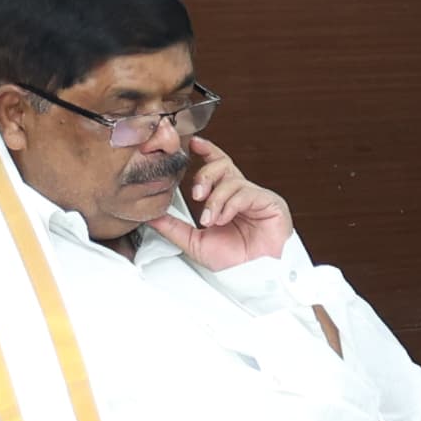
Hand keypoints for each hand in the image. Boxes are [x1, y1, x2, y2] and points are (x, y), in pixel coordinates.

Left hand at [148, 137, 293, 271]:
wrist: (254, 276)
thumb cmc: (234, 261)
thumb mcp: (195, 242)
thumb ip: (173, 227)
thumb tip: (150, 216)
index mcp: (226, 198)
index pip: (217, 166)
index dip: (207, 151)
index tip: (192, 144)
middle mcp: (241, 193)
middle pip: (223, 164)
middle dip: (205, 175)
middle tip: (196, 194)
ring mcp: (256, 197)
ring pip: (231, 180)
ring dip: (215, 200)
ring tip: (210, 219)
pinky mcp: (270, 203)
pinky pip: (244, 193)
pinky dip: (229, 206)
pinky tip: (223, 219)